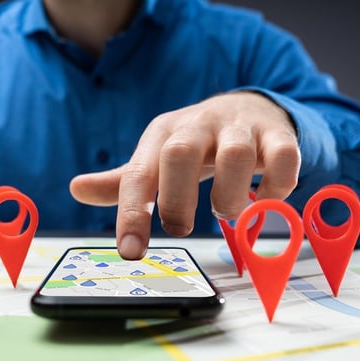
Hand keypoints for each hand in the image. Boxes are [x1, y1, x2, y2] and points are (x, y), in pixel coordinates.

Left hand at [69, 91, 299, 258]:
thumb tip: (76, 188)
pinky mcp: (278, 135)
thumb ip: (125, 180)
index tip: (130, 252)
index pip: (139, 174)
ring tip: (226, 212)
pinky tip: (264, 200)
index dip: (132, 214)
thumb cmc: (197, 144)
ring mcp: (240, 128)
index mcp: (163, 135)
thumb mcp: (158, 157)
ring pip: (235, 156)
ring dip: (230, 198)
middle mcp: (199, 126)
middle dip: (177, 200)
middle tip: (180, 228)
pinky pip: (283, 158)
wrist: (249, 108)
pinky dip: (275, 188)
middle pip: (180, 154)